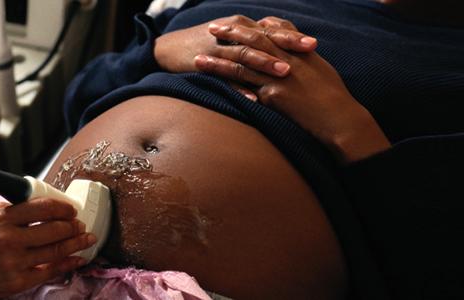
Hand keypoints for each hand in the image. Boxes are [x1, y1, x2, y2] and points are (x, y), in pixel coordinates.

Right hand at [0, 198, 96, 299]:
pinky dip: (68, 263)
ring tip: (87, 238)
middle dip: (73, 226)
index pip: (42, 207)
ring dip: (77, 243)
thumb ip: (15, 210)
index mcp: (2, 218)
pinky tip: (78, 258)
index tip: (71, 209)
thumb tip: (45, 205)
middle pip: (53, 229)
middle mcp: (9, 238)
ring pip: (56, 250)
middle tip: (81, 224)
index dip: (62, 208)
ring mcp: (15, 261)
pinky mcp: (19, 281)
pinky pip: (51, 271)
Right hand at [154, 15, 317, 80]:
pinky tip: (255, 97)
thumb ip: (255, 42)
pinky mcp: (205, 65)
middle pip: (263, 38)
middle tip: (310, 50)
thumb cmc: (206, 45)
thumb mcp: (232, 39)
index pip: (271, 29)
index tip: (314, 44)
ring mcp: (218, 50)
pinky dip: (240, 87)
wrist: (169, 50)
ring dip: (266, 64)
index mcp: (241, 26)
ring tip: (286, 73)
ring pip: (245, 55)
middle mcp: (231, 34)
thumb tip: (282, 49)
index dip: (292, 36)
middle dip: (287, 45)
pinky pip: (225, 78)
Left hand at [195, 16, 389, 161]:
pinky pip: (244, 88)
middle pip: (251, 40)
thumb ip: (301, 54)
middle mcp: (286, 58)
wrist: (339, 117)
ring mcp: (278, 76)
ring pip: (241, 64)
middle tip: (210, 29)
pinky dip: (225, 85)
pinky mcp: (274, 95)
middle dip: (229, 34)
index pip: (270, 29)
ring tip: (197, 60)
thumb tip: (290, 48)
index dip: (249, 25)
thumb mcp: (319, 67)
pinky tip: (209, 86)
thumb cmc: (332, 95)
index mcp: (297, 50)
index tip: (233, 22)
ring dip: (217, 61)